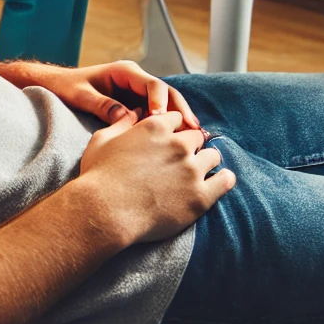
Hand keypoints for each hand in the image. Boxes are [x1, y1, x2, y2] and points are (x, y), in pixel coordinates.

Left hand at [2, 59, 199, 130]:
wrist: (58, 86)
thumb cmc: (66, 87)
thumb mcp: (81, 95)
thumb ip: (102, 104)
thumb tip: (125, 117)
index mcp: (124, 71)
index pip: (152, 84)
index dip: (160, 102)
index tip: (162, 121)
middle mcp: (135, 79)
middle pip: (167, 93)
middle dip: (181, 111)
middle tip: (193, 132)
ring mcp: (138, 92)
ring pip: (167, 104)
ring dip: (180, 120)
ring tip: (195, 139)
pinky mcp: (138, 105)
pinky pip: (158, 114)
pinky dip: (169, 126)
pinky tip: (181, 142)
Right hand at [78, 112, 233, 243]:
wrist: (105, 211)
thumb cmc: (98, 175)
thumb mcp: (102, 139)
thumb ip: (121, 123)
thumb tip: (133, 111)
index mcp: (155, 126)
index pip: (176, 118)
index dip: (172, 129)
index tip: (167, 141)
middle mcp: (178, 144)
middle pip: (196, 137)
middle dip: (189, 145)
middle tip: (179, 160)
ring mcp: (191, 170)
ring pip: (213, 156)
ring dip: (205, 162)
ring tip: (196, 174)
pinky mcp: (200, 196)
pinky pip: (225, 181)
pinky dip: (223, 180)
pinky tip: (216, 184)